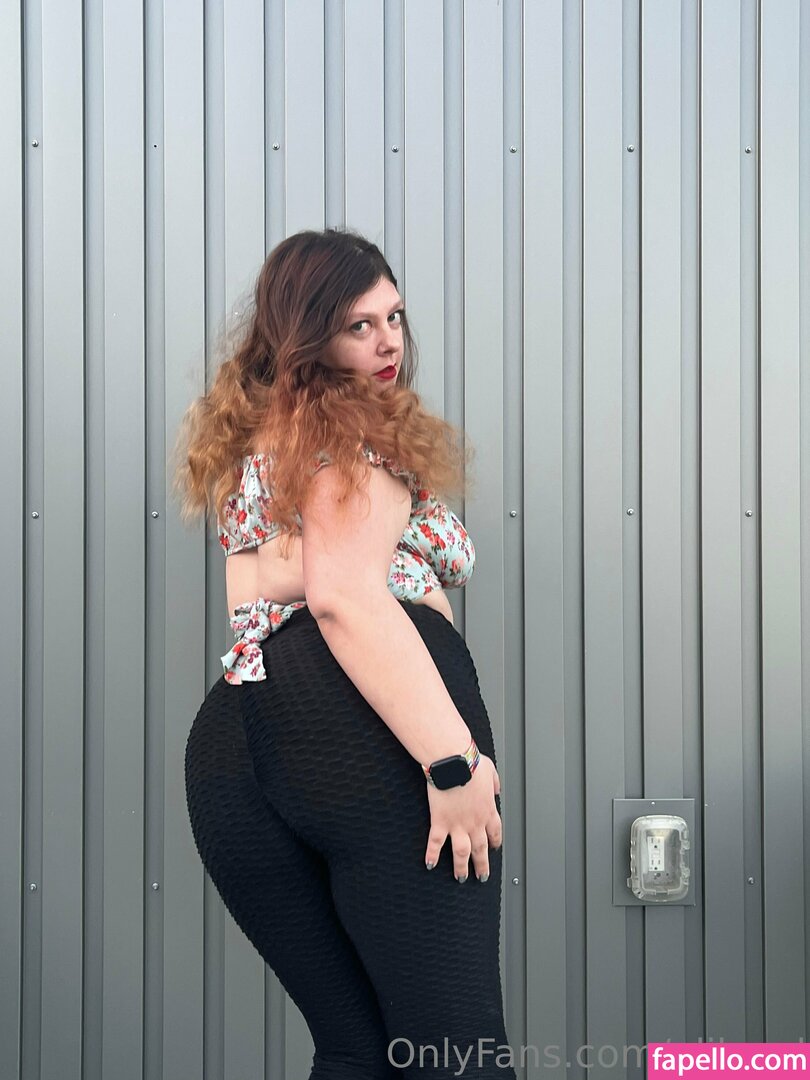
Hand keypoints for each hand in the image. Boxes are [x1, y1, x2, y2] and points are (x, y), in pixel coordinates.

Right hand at [424, 753, 501, 881]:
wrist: (454, 761)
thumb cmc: (470, 762)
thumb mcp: (490, 769)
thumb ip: (494, 782)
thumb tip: (497, 789)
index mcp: (488, 809)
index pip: (495, 832)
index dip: (494, 843)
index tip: (493, 849)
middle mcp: (475, 821)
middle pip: (481, 849)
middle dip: (482, 865)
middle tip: (482, 876)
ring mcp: (458, 824)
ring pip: (462, 853)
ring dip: (462, 868)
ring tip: (461, 878)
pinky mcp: (440, 821)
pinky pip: (436, 843)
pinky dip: (432, 855)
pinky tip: (430, 864)